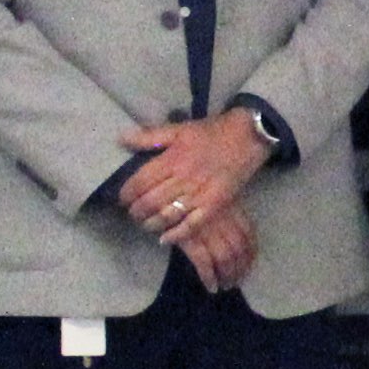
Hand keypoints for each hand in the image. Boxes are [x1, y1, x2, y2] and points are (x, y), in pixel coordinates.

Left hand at [118, 111, 271, 243]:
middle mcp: (183, 177)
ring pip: (167, 215)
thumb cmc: (209, 133)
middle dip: (136, 211)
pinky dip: (176, 234)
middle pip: (151, 201)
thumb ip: (150, 136)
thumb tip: (122, 139)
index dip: (127, 193)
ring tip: (145, 223)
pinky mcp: (214, 205)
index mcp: (172, 158)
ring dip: (151, 223)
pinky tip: (164, 239)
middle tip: (132, 213)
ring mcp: (199, 193)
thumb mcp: (178, 129)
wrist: (246, 137)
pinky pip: (191, 225)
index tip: (122, 198)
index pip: (141, 181)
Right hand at [175, 202, 259, 293]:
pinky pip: (204, 263)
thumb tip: (231, 235)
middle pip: (238, 249)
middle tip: (236, 281)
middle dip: (240, 269)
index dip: (250, 254)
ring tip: (225, 285)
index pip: (248, 235)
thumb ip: (222, 213)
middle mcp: (222, 218)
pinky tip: (211, 286)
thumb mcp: (209, 197)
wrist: (160, 189)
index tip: (248, 266)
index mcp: (230, 208)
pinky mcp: (190, 238)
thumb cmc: (184, 193)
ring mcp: (207, 228)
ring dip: (227, 275)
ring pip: (224, 258)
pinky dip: (209, 277)